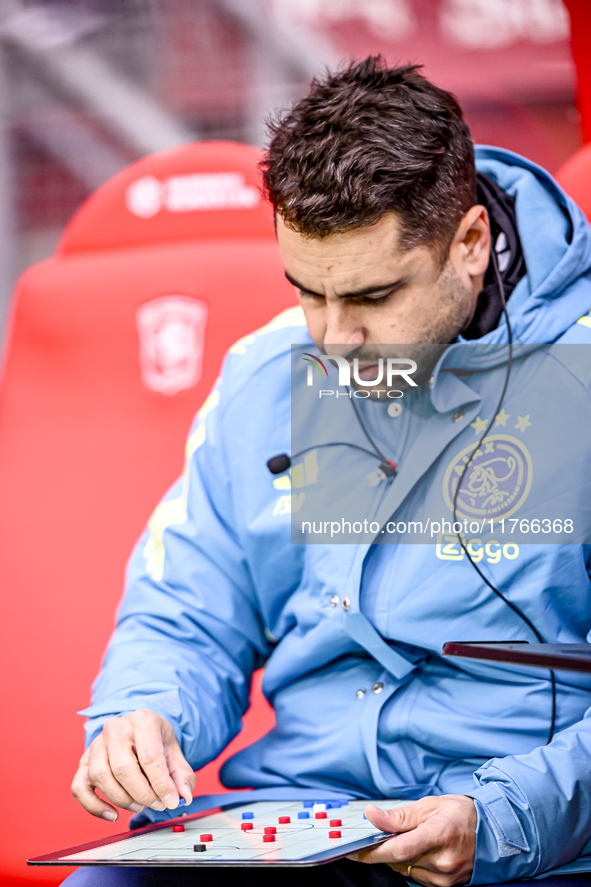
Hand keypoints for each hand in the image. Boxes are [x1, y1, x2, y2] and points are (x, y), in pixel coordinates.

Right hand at [71, 710, 194, 821]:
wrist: (139, 730)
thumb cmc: (156, 741)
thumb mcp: (174, 752)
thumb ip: (181, 775)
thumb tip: (184, 796)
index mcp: (142, 720)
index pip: (149, 756)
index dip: (161, 784)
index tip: (171, 801)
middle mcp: (116, 728)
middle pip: (123, 768)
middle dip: (142, 794)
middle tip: (157, 804)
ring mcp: (97, 743)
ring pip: (101, 777)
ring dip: (122, 799)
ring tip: (140, 804)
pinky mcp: (84, 760)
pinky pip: (79, 787)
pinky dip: (93, 806)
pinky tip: (112, 814)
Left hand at [348, 795, 476, 886]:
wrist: (493, 832)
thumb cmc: (462, 814)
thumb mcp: (430, 805)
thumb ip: (399, 815)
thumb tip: (372, 816)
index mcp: (439, 835)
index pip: (399, 849)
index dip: (372, 850)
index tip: (354, 848)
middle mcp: (443, 861)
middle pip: (399, 860)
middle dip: (384, 848)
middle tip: (380, 834)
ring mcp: (446, 877)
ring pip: (405, 870)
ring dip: (398, 856)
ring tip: (410, 838)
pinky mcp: (447, 886)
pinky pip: (417, 877)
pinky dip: (411, 864)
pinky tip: (420, 850)